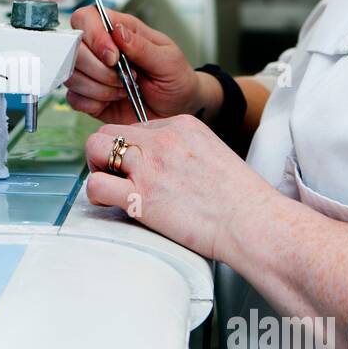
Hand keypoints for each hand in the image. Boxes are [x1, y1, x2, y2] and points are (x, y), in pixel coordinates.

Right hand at [66, 7, 210, 123]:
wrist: (177, 109)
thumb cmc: (175, 79)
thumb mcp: (168, 60)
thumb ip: (142, 46)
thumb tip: (117, 31)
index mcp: (119, 31)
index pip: (86, 18)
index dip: (93, 36)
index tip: (113, 57)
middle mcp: (100, 49)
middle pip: (72, 48)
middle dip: (98, 69)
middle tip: (125, 78)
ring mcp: (91, 74)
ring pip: (71, 75)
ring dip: (99, 88)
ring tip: (123, 90)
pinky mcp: (88, 96)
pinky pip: (74, 98)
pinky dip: (93, 103)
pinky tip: (111, 102)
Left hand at [84, 115, 277, 260]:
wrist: (252, 222)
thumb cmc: (240, 199)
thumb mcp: (213, 154)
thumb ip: (183, 152)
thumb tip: (163, 164)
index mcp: (181, 126)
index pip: (137, 127)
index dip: (132, 149)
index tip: (139, 168)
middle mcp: (162, 140)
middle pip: (110, 131)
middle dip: (105, 153)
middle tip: (115, 174)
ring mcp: (150, 167)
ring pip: (95, 148)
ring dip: (96, 168)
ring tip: (110, 186)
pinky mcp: (141, 197)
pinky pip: (96, 185)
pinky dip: (96, 195)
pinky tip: (110, 204)